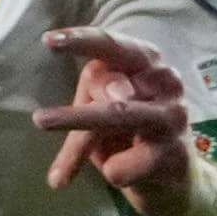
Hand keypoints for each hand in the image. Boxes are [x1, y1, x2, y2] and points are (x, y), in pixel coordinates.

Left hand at [36, 27, 201, 215]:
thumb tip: (59, 117)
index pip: (111, 44)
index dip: (81, 40)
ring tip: (58, 161)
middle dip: (78, 110)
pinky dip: (115, 171)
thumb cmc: (131, 130)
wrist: (175, 174)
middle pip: (111, 85)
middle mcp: (164, 80)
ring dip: (86, 130)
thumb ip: (85, 109)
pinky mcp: (176, 151)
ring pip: (121, 115)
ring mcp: (173, 114)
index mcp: (143, 60)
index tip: (48, 40)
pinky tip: (116, 175)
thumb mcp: (101, 112)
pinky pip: (132, 161)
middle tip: (40, 121)